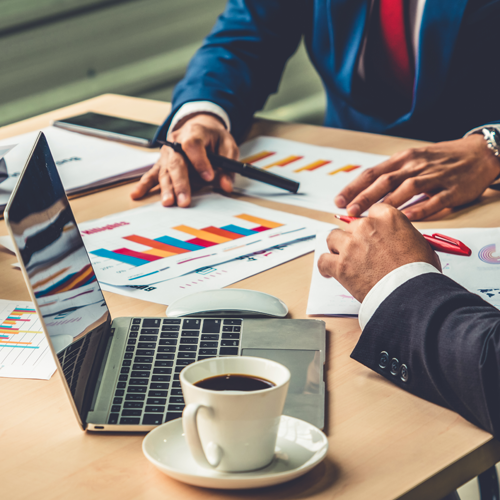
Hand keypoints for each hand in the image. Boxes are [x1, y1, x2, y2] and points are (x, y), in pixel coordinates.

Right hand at [130, 113, 237, 206]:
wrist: (201, 127)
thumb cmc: (214, 138)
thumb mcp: (228, 146)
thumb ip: (228, 166)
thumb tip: (226, 186)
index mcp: (194, 132)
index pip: (193, 145)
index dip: (200, 161)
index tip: (209, 176)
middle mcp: (176, 142)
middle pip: (176, 163)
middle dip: (180, 183)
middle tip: (184, 200)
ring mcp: (167, 153)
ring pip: (165, 171)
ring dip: (166, 188)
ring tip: (169, 202)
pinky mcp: (162, 163)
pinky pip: (152, 174)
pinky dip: (144, 184)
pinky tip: (137, 194)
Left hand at [317, 204, 440, 301]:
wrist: (411, 293)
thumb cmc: (420, 272)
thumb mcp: (419, 243)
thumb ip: (402, 236)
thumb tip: (397, 240)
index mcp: (388, 217)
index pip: (372, 212)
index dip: (371, 226)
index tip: (372, 235)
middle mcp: (367, 227)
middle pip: (351, 226)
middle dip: (355, 239)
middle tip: (361, 253)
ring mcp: (351, 245)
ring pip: (333, 239)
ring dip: (337, 248)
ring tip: (343, 259)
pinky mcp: (340, 265)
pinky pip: (323, 260)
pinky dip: (325, 267)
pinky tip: (329, 272)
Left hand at [334, 134, 499, 219]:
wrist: (480, 154)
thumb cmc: (441, 159)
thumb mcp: (413, 159)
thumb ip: (391, 174)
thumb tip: (363, 192)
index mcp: (404, 158)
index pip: (373, 173)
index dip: (354, 187)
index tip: (338, 200)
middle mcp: (417, 165)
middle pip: (386, 181)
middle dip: (364, 197)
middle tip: (349, 212)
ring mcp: (436, 176)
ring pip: (407, 189)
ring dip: (387, 204)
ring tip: (370, 218)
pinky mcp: (453, 189)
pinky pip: (434, 200)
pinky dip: (420, 209)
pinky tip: (405, 219)